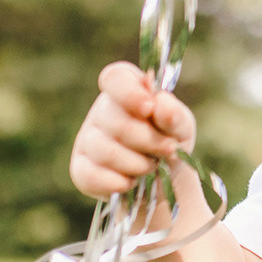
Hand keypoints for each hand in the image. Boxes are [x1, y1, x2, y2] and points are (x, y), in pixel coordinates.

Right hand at [69, 61, 196, 198]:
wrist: (163, 181)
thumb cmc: (169, 142)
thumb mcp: (181, 127)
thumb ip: (175, 115)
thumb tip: (161, 104)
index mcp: (126, 89)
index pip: (115, 78)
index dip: (130, 93)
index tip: (150, 108)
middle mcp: (102, 110)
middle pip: (116, 122)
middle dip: (149, 141)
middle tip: (168, 150)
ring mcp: (87, 139)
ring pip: (106, 152)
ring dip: (138, 165)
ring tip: (152, 166)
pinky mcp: (80, 168)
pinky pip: (91, 177)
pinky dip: (119, 183)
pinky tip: (132, 182)